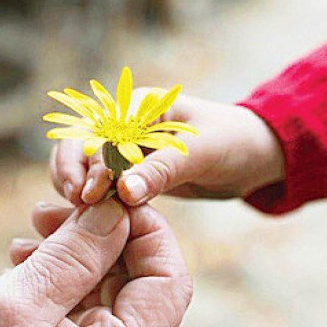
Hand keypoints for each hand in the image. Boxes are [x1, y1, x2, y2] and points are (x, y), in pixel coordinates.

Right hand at [0, 199, 191, 326]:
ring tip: (35, 225)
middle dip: (106, 232)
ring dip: (78, 246)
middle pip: (140, 279)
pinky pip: (79, 299)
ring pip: (108, 283)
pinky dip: (58, 268)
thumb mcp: (14, 306)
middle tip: (62, 200)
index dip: (145, 228)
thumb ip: (74, 256)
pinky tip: (23, 254)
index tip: (109, 189)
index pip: (169, 283)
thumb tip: (119, 208)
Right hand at [50, 91, 284, 205]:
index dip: (89, 162)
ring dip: (76, 186)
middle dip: (70, 171)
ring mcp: (126, 149)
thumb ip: (161, 171)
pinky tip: (89, 220)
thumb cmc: (233, 142)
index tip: (89, 195)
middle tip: (75, 203)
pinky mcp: (132, 173)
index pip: (97, 131)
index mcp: (140, 107)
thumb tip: (123, 192)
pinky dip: (92, 198)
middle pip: (78, 143)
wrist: (256, 155)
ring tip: (77, 213)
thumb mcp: (201, 154)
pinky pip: (102, 184)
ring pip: (83, 165)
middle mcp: (126, 124)